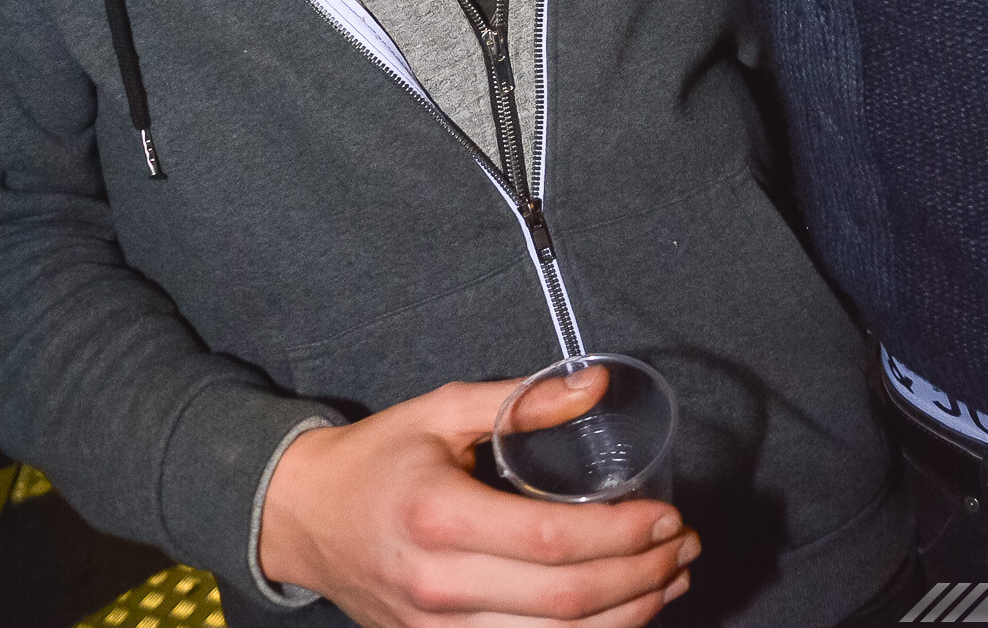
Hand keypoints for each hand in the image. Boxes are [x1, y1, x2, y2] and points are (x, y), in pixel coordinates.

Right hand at [259, 379, 699, 627]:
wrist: (304, 519)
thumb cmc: (376, 457)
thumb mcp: (443, 411)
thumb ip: (522, 400)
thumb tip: (597, 384)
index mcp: (441, 517)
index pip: (553, 541)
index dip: (621, 535)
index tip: (668, 515)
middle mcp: (439, 587)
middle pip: (565, 602)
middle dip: (641, 578)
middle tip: (684, 547)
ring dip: (627, 618)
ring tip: (669, 582)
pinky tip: (621, 618)